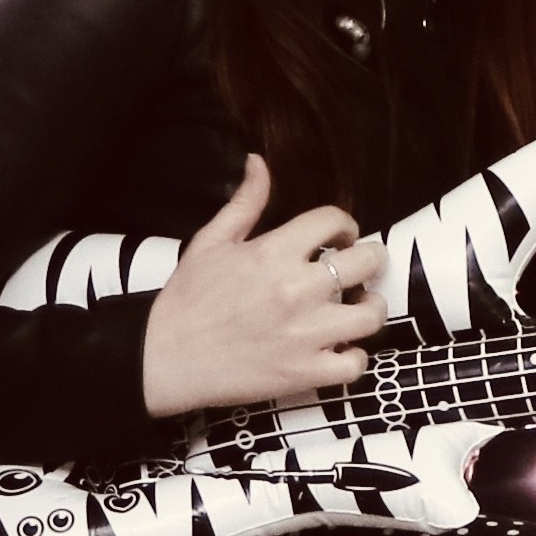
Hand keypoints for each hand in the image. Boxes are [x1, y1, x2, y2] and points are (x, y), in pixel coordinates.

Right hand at [141, 153, 384, 416]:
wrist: (164, 359)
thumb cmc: (187, 300)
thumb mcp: (210, 242)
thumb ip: (244, 203)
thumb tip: (259, 162)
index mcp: (274, 253)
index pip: (333, 220)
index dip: (344, 225)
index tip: (341, 237)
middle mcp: (297, 290)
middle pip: (368, 261)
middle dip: (370, 259)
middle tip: (360, 269)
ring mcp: (306, 334)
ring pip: (372, 314)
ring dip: (370, 307)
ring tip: (357, 308)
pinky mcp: (305, 373)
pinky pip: (355, 364)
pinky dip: (355, 357)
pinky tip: (341, 349)